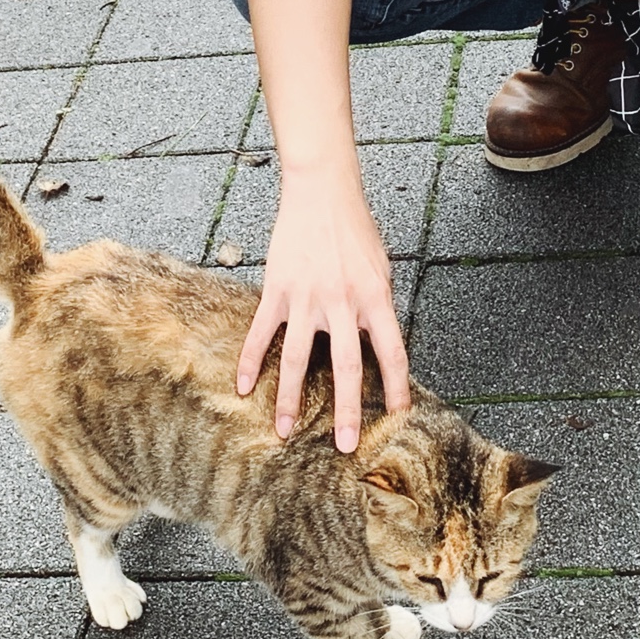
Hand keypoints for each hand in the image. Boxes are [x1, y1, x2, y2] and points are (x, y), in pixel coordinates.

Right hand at [236, 169, 410, 451]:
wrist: (322, 192)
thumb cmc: (355, 229)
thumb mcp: (381, 267)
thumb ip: (378, 306)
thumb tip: (378, 342)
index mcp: (375, 297)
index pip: (392, 351)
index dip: (398, 385)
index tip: (399, 415)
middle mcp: (342, 302)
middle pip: (346, 366)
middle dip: (347, 410)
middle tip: (346, 446)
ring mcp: (306, 298)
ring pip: (295, 358)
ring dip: (288, 399)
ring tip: (282, 432)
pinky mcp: (277, 290)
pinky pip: (261, 332)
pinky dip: (249, 360)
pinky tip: (241, 387)